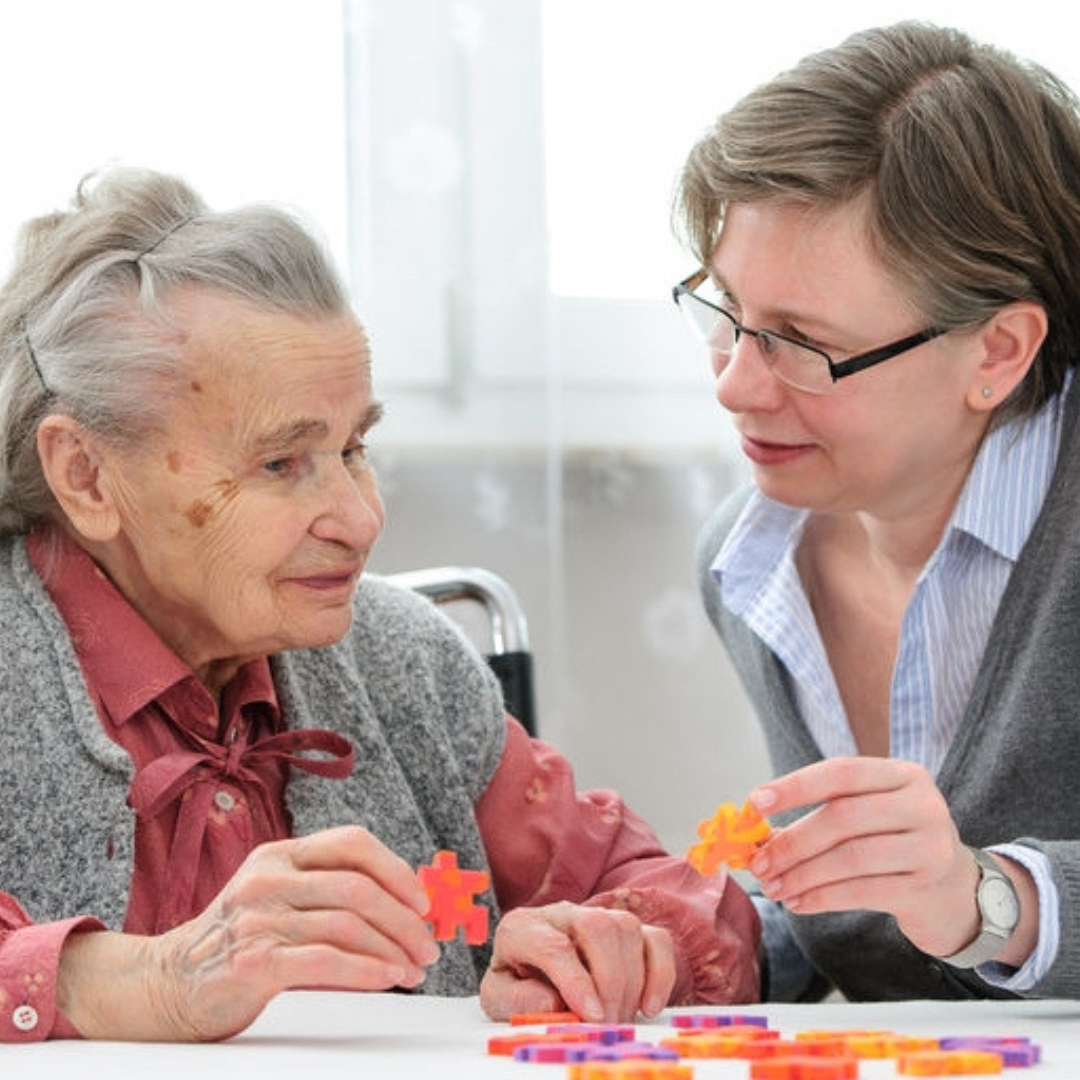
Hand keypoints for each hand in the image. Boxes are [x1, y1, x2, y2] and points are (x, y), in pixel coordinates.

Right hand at [58, 825, 439, 1040]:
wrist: (167, 984)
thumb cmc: (237, 942)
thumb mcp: (279, 900)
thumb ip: (328, 894)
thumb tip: (405, 907)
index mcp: (280, 854)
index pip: (352, 843)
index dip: (396, 869)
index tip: (424, 900)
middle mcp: (269, 878)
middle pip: (358, 887)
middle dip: (405, 919)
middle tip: (429, 945)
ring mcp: (259, 917)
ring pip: (348, 924)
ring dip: (393, 949)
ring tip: (413, 969)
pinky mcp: (253, 961)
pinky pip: (326, 960)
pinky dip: (367, 969)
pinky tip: (387, 977)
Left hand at [479, 901, 675, 1022]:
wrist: (530, 975)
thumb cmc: (517, 986)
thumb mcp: (499, 999)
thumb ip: (516, 1001)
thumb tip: (553, 1000)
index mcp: (522, 928)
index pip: (554, 946)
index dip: (576, 981)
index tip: (591, 1016)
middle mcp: (560, 913)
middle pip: (597, 926)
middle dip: (608, 980)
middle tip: (607, 1023)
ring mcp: (596, 917)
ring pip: (626, 928)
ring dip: (631, 981)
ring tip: (618, 1018)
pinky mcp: (627, 930)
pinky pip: (656, 938)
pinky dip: (660, 973)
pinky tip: (649, 1006)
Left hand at [746, 757, 980, 957]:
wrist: (955, 890)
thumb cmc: (894, 842)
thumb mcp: (868, 815)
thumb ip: (823, 814)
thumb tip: (759, 834)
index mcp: (902, 775)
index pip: (841, 772)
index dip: (795, 786)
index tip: (755, 802)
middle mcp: (922, 805)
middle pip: (842, 818)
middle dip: (792, 841)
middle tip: (759, 862)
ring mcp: (929, 847)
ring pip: (850, 857)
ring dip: (802, 874)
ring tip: (773, 887)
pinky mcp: (926, 887)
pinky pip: (863, 892)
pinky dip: (822, 897)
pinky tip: (798, 902)